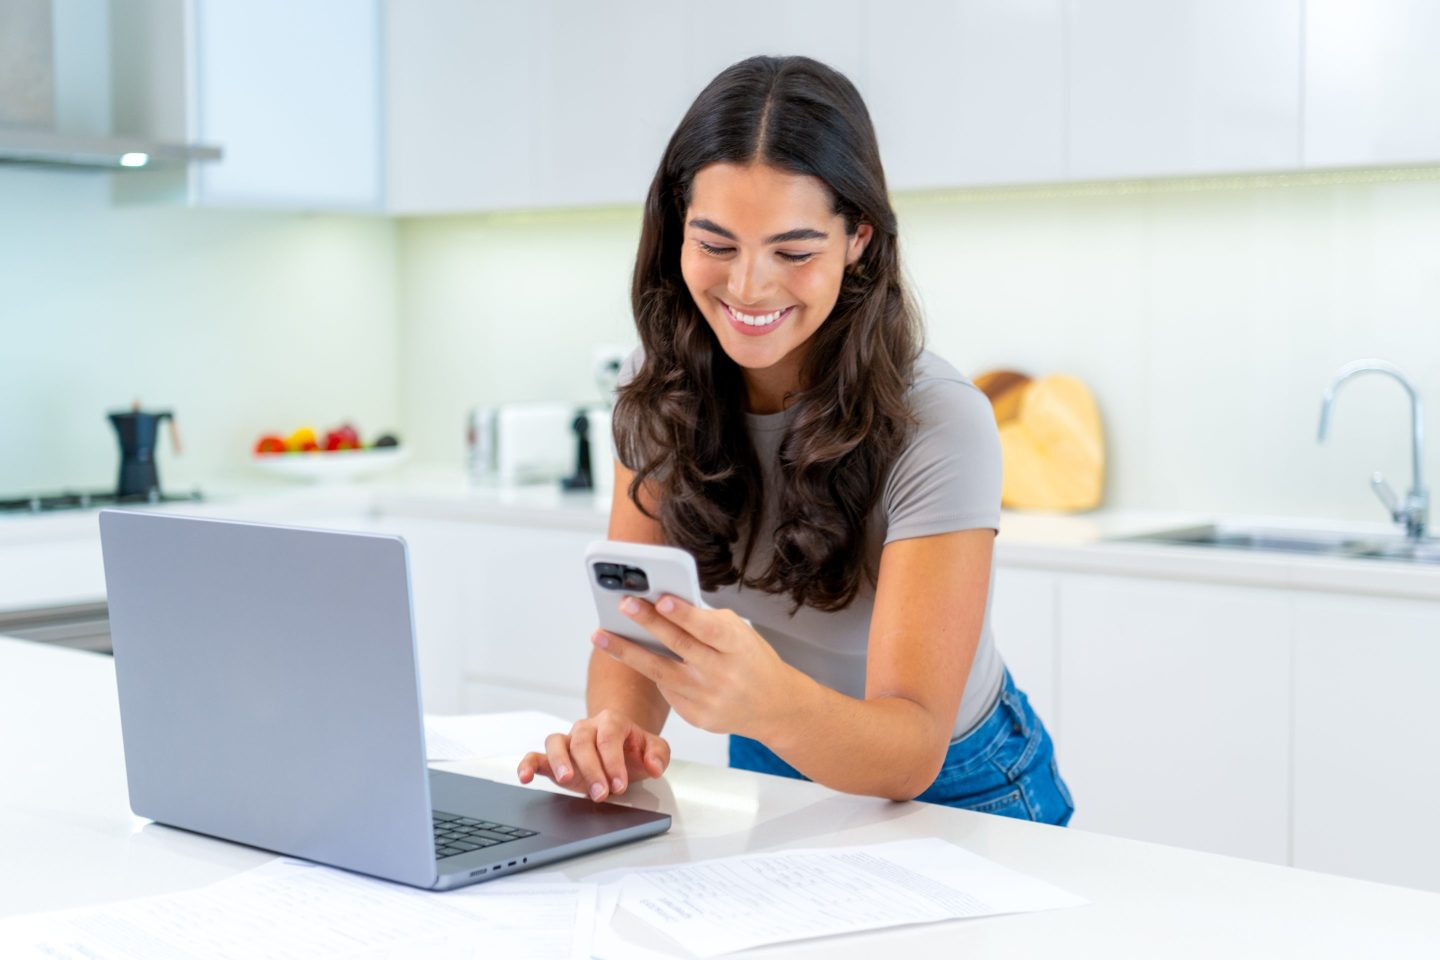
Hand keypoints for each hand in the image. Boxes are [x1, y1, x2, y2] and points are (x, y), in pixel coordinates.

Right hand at [516, 708, 669, 801]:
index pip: (609, 737)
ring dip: (559, 761)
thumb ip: (659, 755)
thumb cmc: (634, 748)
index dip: (613, 761)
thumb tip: (654, 766)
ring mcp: (568, 740)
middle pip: (583, 742)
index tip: (619, 784)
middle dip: (592, 769)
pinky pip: (536, 755)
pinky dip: (528, 764)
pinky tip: (525, 777)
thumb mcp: (654, 748)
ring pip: (556, 742)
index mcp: (612, 721)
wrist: (620, 746)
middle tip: (601, 794)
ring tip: (565, 780)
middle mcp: (586, 727)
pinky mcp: (553, 757)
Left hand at [594, 595, 797, 737]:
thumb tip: (662, 604)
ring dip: (627, 652)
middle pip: (678, 647)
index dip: (683, 614)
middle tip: (622, 605)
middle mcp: (723, 674)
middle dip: (647, 624)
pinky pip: (667, 690)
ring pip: (660, 673)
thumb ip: (706, 621)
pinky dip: (651, 672)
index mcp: (738, 647)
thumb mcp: (740, 633)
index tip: (659, 598)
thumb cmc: (752, 660)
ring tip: (600, 636)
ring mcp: (708, 699)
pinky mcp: (697, 717)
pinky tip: (633, 657)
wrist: (773, 705)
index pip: (707, 628)